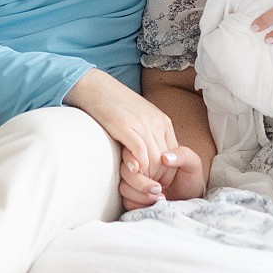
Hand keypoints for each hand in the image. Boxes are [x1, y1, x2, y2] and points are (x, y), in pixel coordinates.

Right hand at [65, 69, 176, 193]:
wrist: (97, 87)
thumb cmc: (117, 106)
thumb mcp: (141, 118)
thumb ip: (151, 134)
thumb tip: (155, 157)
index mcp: (164, 121)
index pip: (174, 154)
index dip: (167, 171)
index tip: (155, 180)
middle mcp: (157, 123)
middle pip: (165, 160)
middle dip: (157, 176)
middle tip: (146, 185)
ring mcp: (142, 124)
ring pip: (154, 159)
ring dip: (147, 174)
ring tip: (137, 180)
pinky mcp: (126, 127)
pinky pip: (140, 153)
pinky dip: (137, 166)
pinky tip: (130, 170)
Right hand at [119, 144, 206, 210]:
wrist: (191, 199)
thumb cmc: (190, 178)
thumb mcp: (192, 164)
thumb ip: (183, 155)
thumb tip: (165, 157)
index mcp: (148, 154)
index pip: (131, 152)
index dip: (131, 160)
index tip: (139, 169)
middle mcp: (139, 168)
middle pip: (124, 171)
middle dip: (140, 182)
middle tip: (159, 188)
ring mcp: (135, 185)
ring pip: (124, 187)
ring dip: (140, 195)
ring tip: (160, 198)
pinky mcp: (134, 199)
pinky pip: (127, 201)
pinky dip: (139, 204)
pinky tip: (153, 204)